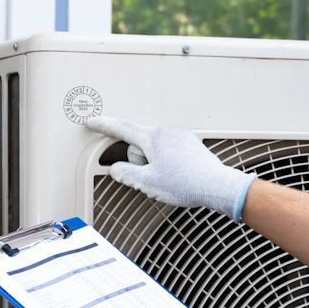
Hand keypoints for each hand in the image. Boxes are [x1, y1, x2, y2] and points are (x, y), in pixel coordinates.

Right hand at [89, 116, 255, 219]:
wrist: (216, 186)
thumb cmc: (185, 184)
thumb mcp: (147, 182)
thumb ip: (126, 173)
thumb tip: (116, 169)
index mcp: (153, 138)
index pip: (122, 128)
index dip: (104, 125)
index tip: (92, 121)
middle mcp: (167, 132)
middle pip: (139, 144)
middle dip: (139, 161)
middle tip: (152, 179)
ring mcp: (180, 137)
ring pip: (154, 150)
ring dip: (154, 164)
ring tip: (169, 180)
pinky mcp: (190, 145)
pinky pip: (169, 152)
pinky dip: (167, 164)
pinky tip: (178, 177)